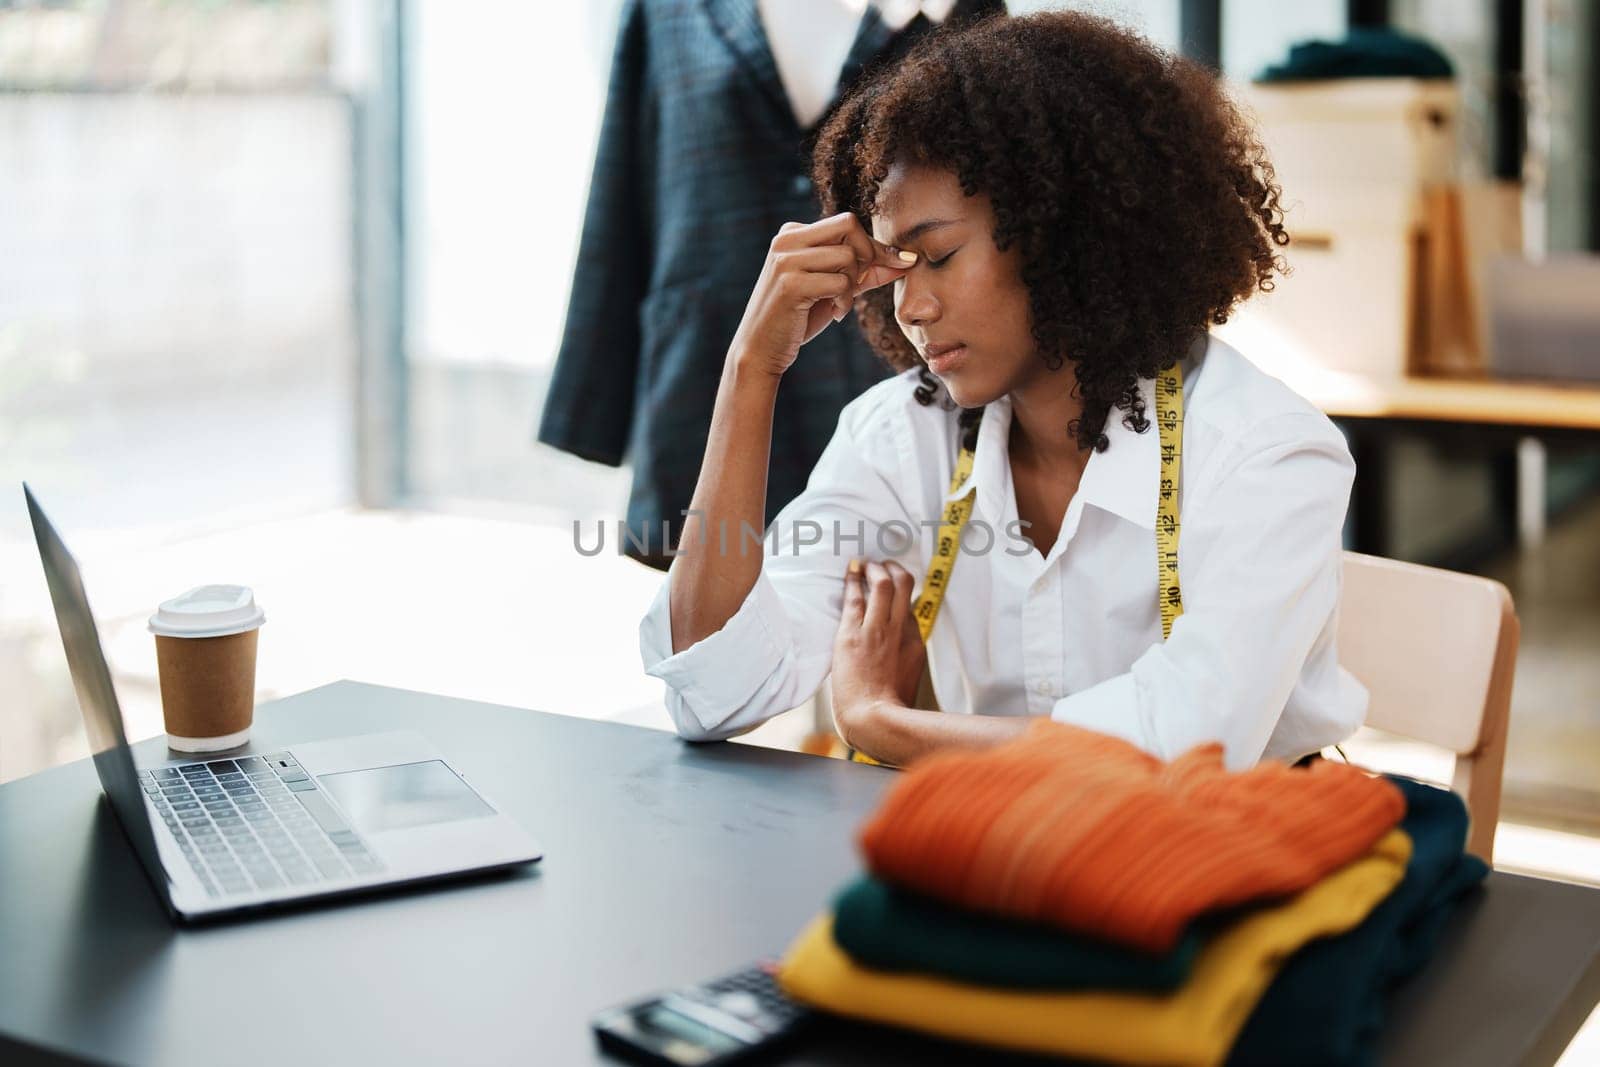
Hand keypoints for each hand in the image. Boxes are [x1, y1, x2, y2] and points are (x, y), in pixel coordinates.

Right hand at [729, 212, 918, 379]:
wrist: (761, 350)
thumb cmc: (798, 318)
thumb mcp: (834, 289)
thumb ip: (865, 272)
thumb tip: (906, 260)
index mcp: (792, 234)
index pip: (846, 223)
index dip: (873, 246)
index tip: (893, 266)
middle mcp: (786, 240)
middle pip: (849, 226)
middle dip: (866, 256)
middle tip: (859, 285)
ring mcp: (786, 260)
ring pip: (847, 256)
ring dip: (853, 286)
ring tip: (840, 305)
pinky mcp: (790, 284)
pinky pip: (839, 282)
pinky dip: (845, 301)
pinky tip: (834, 314)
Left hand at [830, 559, 924, 744]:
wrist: (874, 719)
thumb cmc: (887, 708)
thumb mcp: (907, 678)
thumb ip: (904, 659)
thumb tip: (897, 654)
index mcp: (915, 642)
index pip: (911, 606)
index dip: (901, 591)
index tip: (892, 584)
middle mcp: (900, 630)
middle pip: (904, 585)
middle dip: (893, 569)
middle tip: (882, 565)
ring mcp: (877, 630)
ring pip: (883, 584)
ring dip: (874, 569)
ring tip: (865, 565)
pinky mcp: (854, 634)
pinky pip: (855, 598)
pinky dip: (853, 580)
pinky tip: (851, 571)